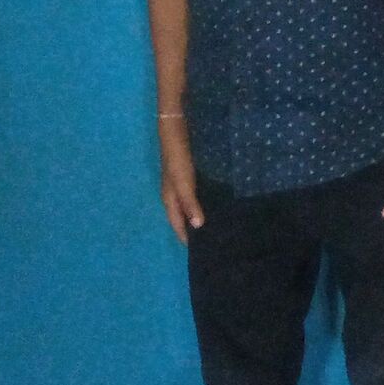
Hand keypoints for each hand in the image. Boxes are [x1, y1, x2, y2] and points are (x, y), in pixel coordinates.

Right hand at [158, 120, 204, 244]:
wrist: (175, 133)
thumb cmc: (178, 160)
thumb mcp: (183, 184)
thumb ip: (190, 204)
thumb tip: (197, 226)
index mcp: (169, 199)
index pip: (177, 224)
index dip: (185, 236)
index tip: (198, 251)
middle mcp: (173, 194)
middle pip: (181, 216)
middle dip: (191, 229)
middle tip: (210, 240)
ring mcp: (180, 184)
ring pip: (188, 206)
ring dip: (197, 215)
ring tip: (214, 225)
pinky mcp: (188, 175)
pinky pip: (194, 195)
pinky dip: (200, 203)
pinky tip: (213, 203)